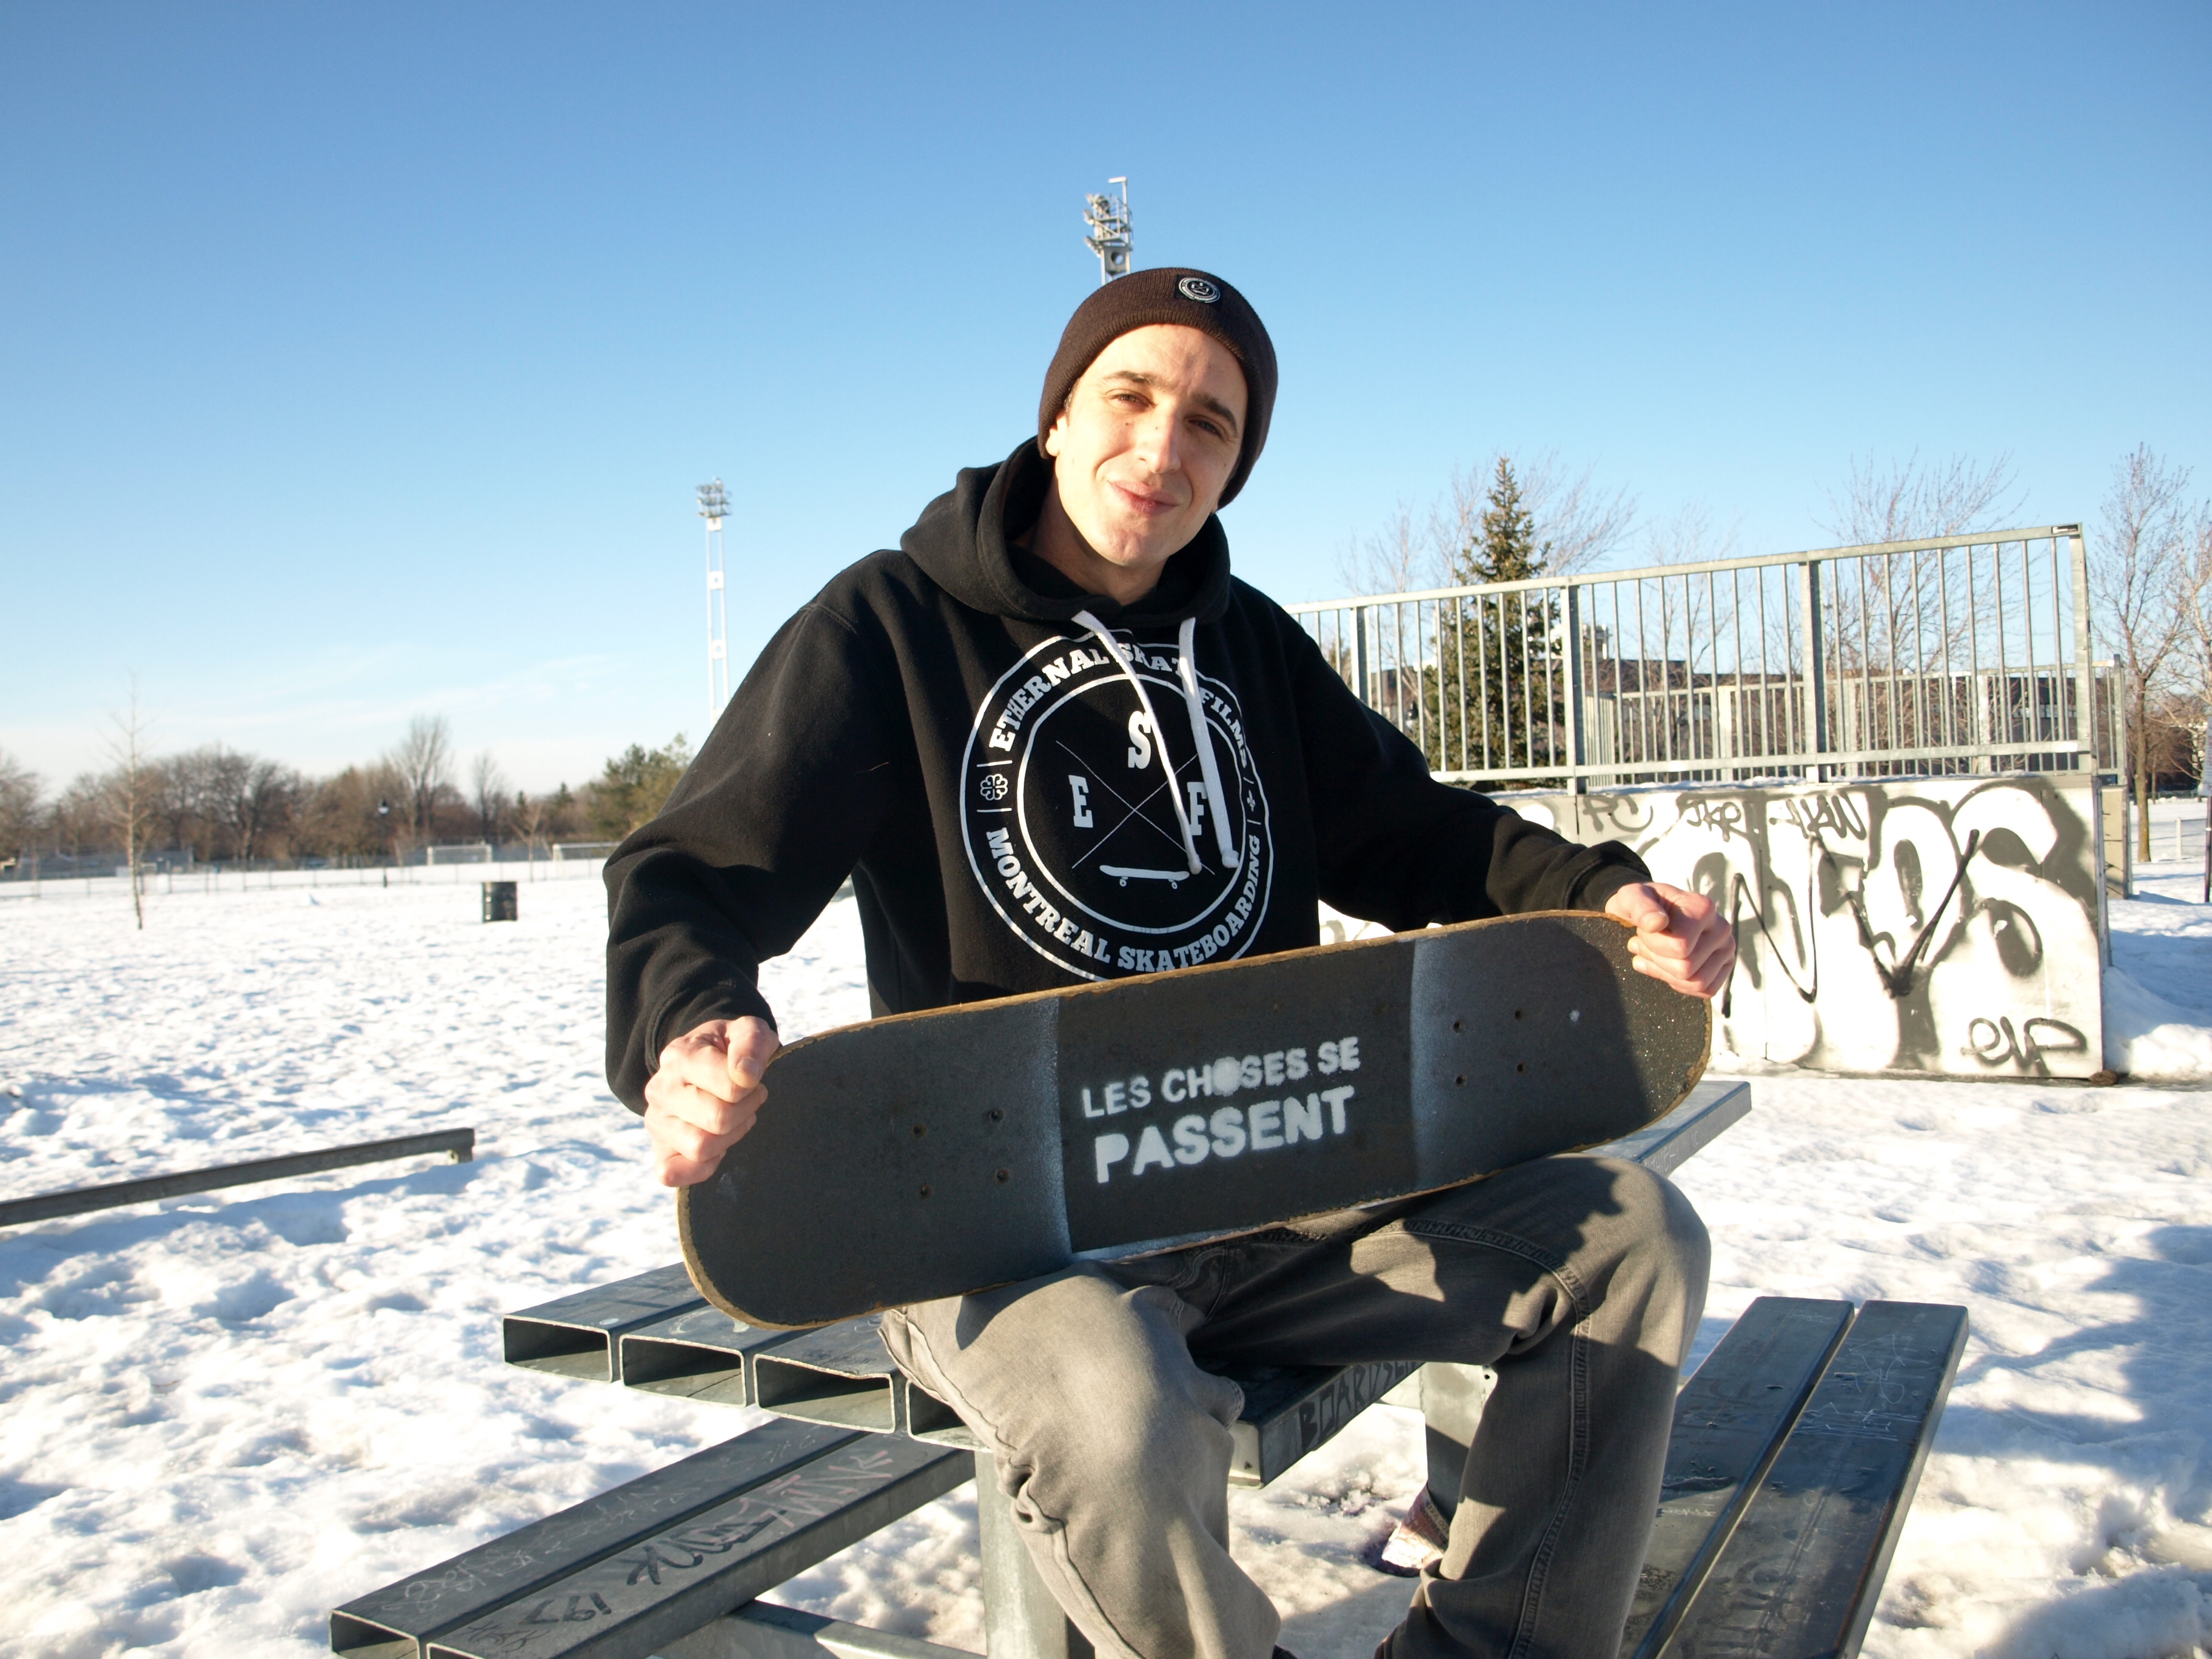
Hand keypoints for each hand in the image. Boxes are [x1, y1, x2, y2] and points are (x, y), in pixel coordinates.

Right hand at [643, 1016, 780, 1186]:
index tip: (752, 1080)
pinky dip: (702, 1167)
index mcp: (680, 1055)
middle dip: (745, 1111)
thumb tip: (746, 1075)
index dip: (751, 1088)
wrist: (704, 1063)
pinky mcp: (658, 1149)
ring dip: (730, 1137)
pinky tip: (717, 1146)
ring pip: (701, 1148)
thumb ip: (751, 1042)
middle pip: (718, 1119)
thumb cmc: (730, 1050)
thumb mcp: (747, 1031)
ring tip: (735, 1119)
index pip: (730, 1086)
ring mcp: (656, 1122)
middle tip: (749, 1100)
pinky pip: (672, 1173)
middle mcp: (660, 1089)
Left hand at [1603, 881, 1735, 1000]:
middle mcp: (1721, 928)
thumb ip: (1639, 905)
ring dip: (1665, 972)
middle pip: (1686, 968)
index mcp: (1703, 908)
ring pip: (1696, 983)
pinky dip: (1680, 983)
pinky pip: (1705, 990)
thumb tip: (1657, 923)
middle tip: (1645, 944)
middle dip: (1657, 959)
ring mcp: (1726, 949)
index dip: (1652, 944)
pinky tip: (1665, 967)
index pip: (1680, 948)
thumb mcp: (1630, 898)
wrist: (1648, 916)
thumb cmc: (1640, 907)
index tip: (1645, 930)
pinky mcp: (1723, 968)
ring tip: (1652, 954)